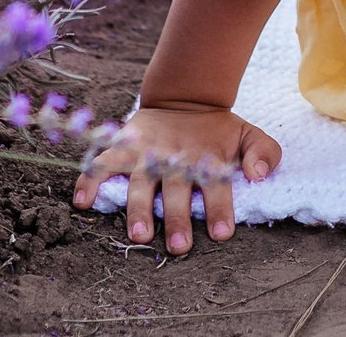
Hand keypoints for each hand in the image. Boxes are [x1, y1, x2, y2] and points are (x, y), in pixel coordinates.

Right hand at [69, 101, 282, 252]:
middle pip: (177, 190)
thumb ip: (264, 152)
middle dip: (178, 219)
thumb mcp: (248, 135)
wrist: (185, 98)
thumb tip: (259, 173)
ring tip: (139, 234)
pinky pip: (104, 161)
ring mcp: (148, 153)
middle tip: (179, 246)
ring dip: (139, 208)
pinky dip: (90, 178)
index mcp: (208, 158)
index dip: (220, 208)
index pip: (216, 185)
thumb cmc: (218, 130)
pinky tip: (82, 200)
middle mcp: (177, 158)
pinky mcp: (125, 145)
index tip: (221, 234)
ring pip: (141, 181)